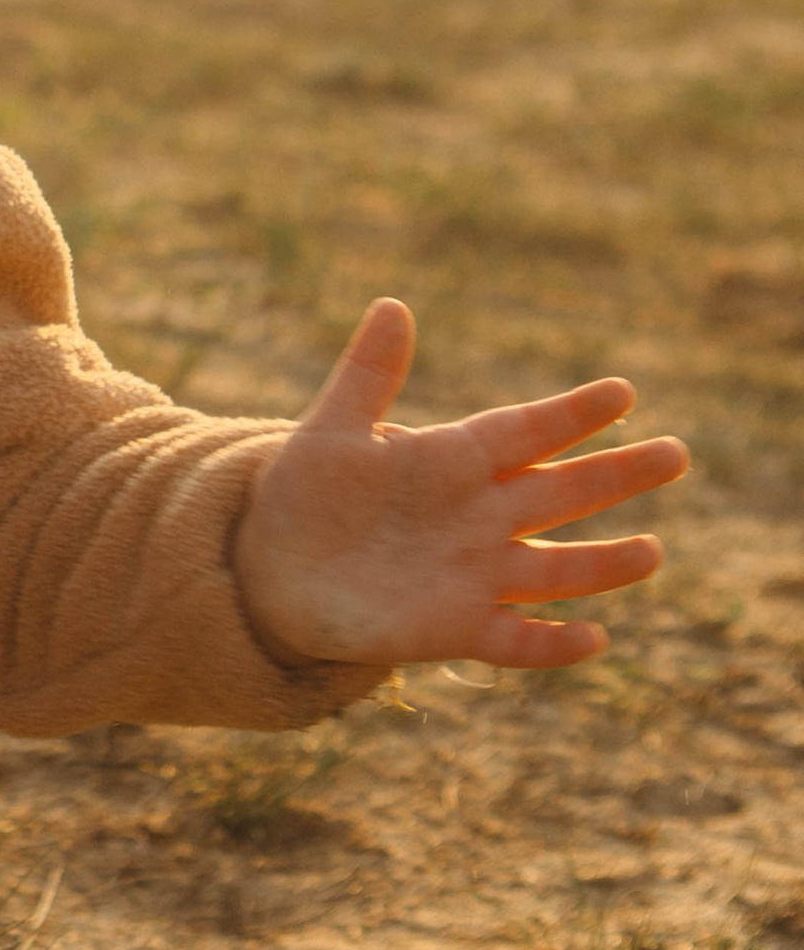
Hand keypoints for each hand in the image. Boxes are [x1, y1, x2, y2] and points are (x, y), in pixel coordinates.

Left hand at [234, 297, 688, 671]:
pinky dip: (552, 644)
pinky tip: (592, 638)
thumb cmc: (306, 493)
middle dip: (617, 475)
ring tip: (652, 553)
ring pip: (554, 570)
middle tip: (676, 454)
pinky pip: (516, 640)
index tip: (622, 393)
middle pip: (560, 493)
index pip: (526, 432)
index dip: (571, 414)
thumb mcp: (331, 430)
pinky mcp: (454, 627)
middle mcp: (478, 516)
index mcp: (454, 461)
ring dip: (602, 565)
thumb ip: (368, 374)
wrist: (273, 569)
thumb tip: (393, 305)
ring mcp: (473, 573)